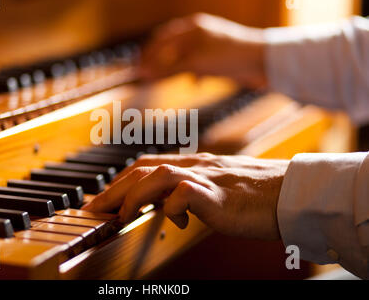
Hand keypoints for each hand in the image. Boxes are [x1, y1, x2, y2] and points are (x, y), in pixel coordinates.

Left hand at [83, 153, 288, 239]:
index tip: (103, 197)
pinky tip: (174, 219)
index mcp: (194, 165)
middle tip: (94, 207)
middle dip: (114, 188)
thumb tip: (168, 208)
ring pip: (158, 175)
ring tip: (118, 215)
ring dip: (133, 195)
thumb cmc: (255, 195)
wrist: (291, 193)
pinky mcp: (220, 195)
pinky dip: (172, 206)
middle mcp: (196, 166)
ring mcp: (207, 177)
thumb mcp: (215, 191)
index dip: (121, 180)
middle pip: (144, 168)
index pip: (148, 165)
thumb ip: (189, 193)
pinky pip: (186, 193)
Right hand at [139, 13, 267, 88]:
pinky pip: (198, 66)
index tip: (136, 72)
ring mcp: (209, 46)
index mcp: (191, 28)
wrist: (263, 63)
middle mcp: (199, 34)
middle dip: (159, 64)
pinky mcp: (218, 59)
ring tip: (166, 82)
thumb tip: (143, 75)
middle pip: (171, 48)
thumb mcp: (195, 63)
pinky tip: (195, 82)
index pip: (161, 40)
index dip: (146, 56)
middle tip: (147, 79)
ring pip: (184, 58)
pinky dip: (193, 74)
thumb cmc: (229, 56)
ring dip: (175, 70)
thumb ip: (168, 69)